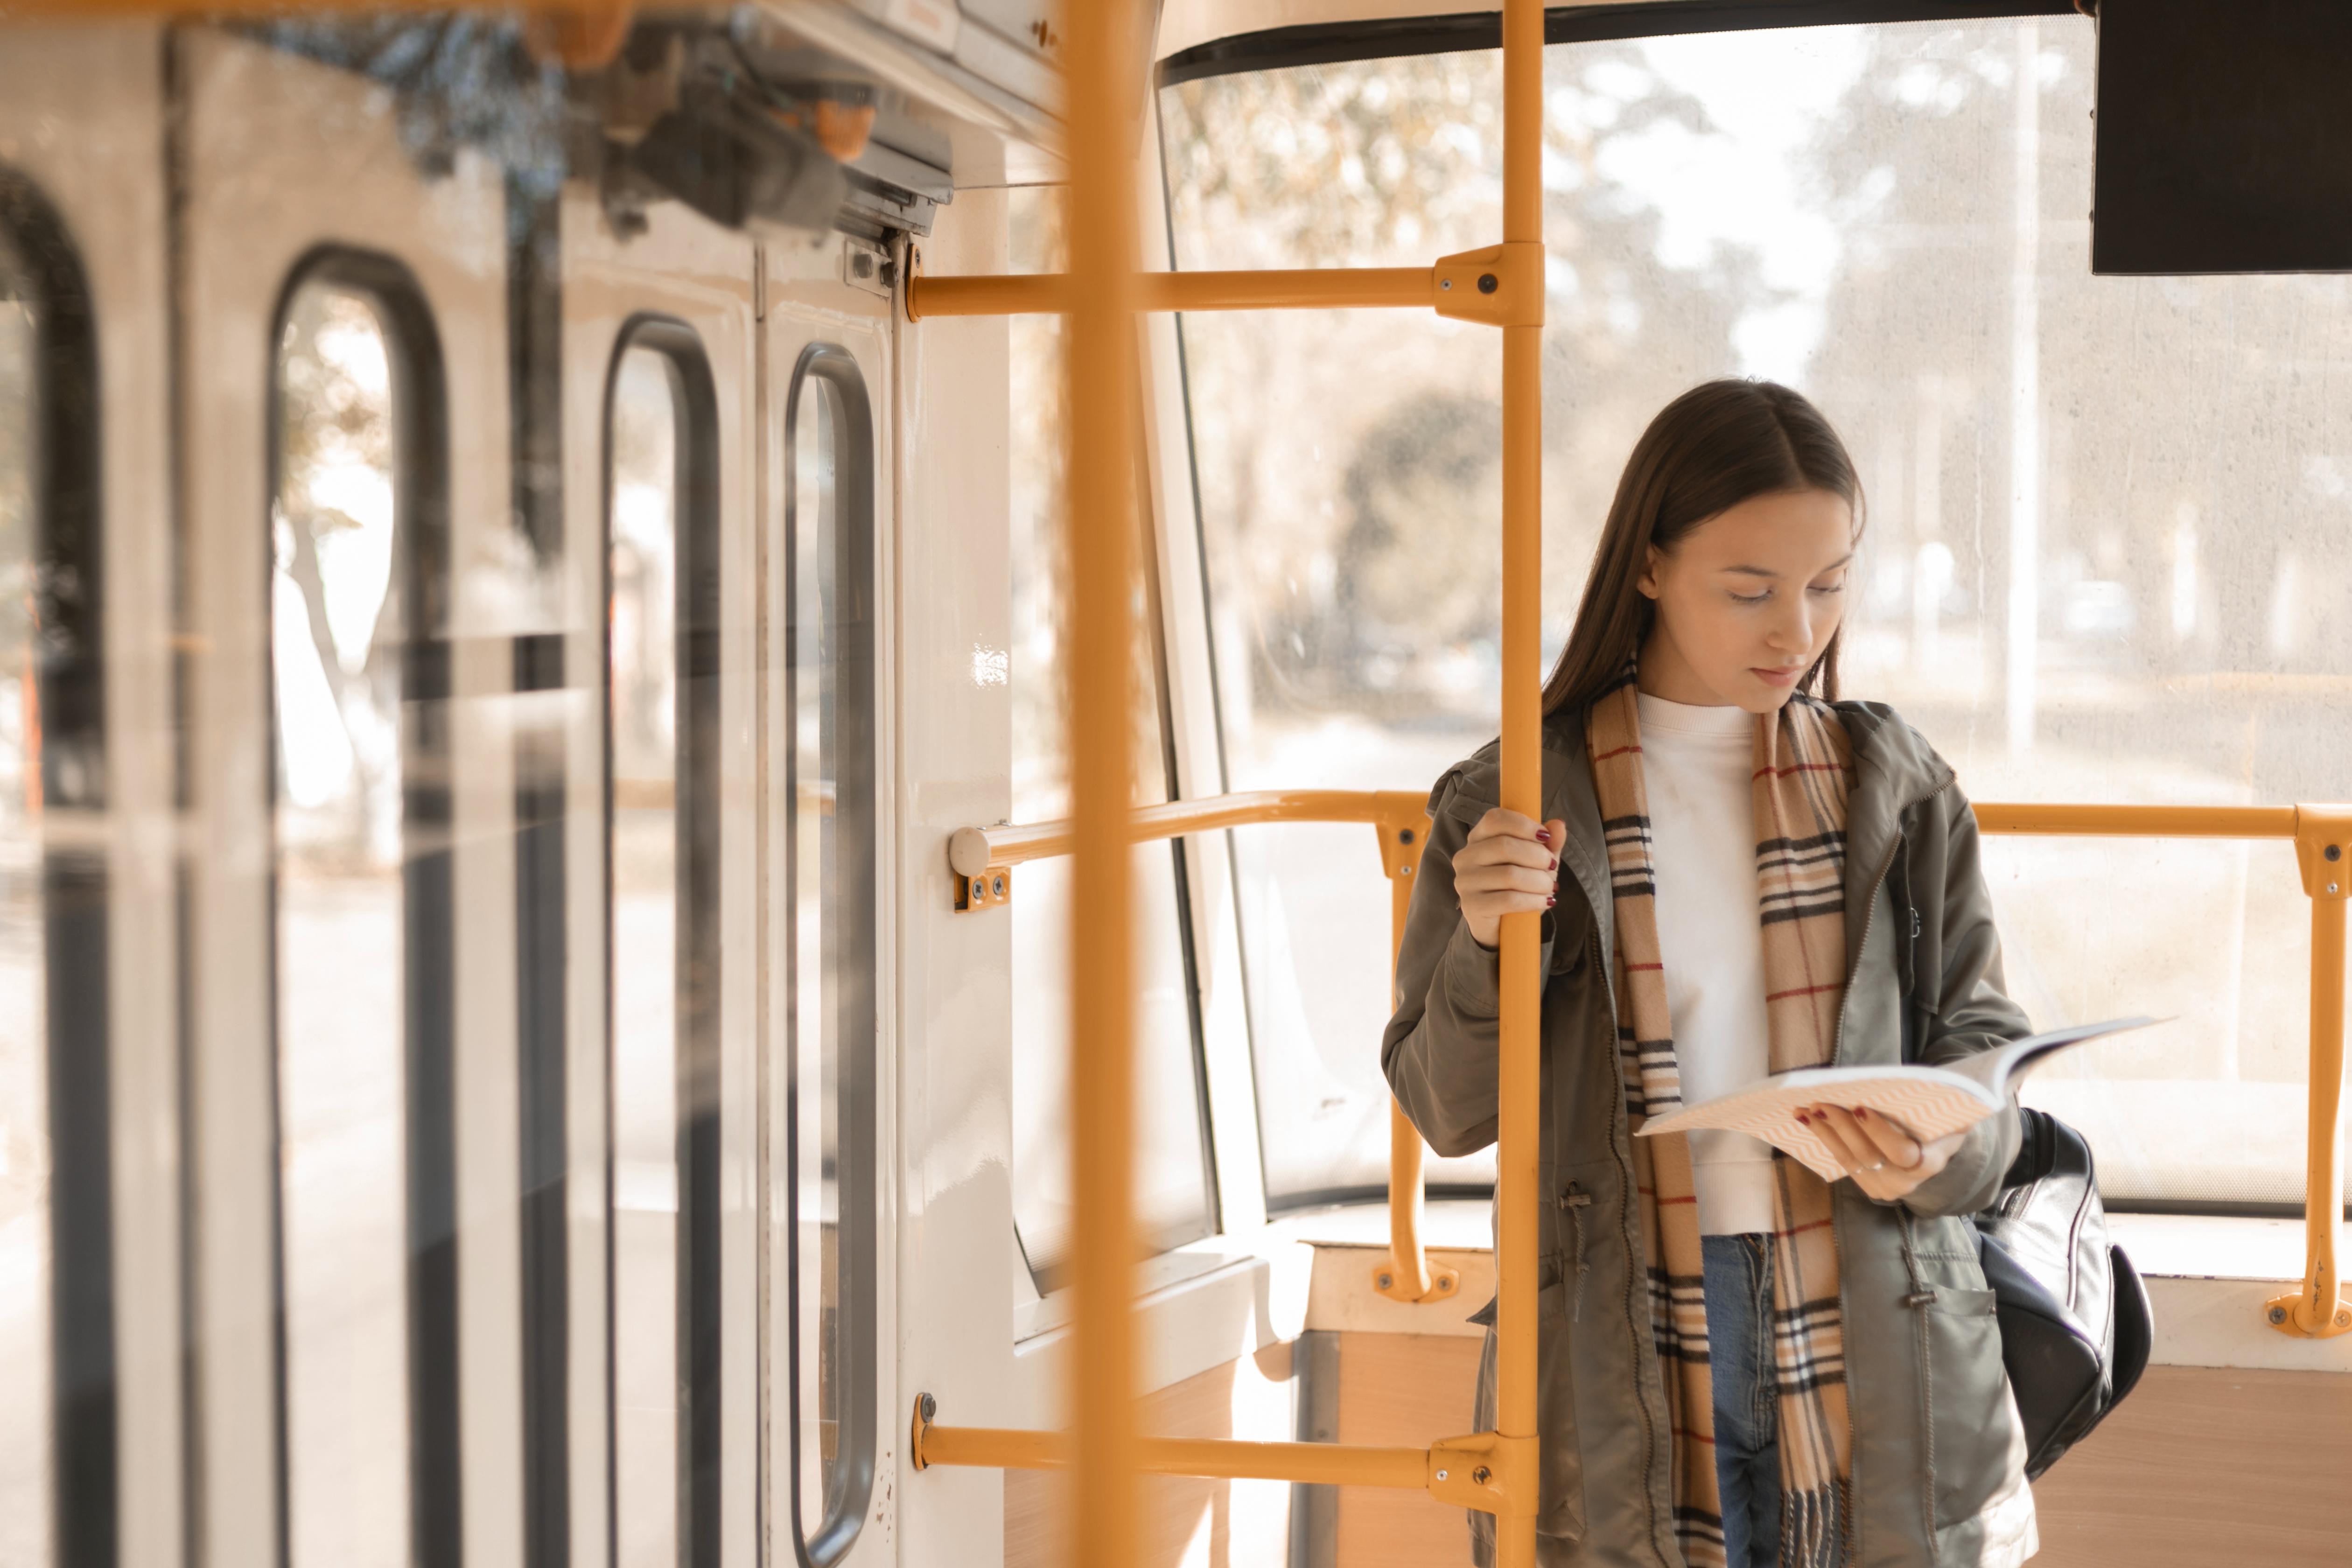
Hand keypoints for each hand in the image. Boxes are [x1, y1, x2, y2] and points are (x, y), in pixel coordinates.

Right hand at [1455, 809, 1566, 949]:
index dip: (1523, 825)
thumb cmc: (1519, 887)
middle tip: (1552, 868)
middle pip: (1504, 846)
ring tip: (1550, 888)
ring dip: (1539, 881)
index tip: (1545, 837)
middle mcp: (1466, 857)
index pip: (1495, 819)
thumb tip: (1558, 825)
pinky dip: (1533, 900)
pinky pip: (1509, 900)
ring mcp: (1465, 881)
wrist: (1502, 926)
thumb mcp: (1537, 862)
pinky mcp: (1471, 906)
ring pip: (1509, 875)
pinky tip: (1545, 902)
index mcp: (1478, 838)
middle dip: (1537, 856)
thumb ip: (1548, 843)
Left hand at [1796, 1103, 1963, 1201]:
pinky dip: (1825, 1140)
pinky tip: (1807, 1120)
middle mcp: (1906, 1181)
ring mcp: (1885, 1187)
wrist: (1935, 1151)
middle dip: (1841, 1127)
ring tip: (1805, 1110)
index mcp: (1930, 1162)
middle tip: (1820, 1103)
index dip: (1879, 1132)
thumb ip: (1932, 1104)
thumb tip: (1918, 1082)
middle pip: (1868, 1155)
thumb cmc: (1941, 1125)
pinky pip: (1843, 1163)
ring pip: (1849, 1160)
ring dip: (1824, 1133)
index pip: (1902, 1153)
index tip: (1859, 1108)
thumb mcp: (1946, 1115)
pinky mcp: (1868, 1187)